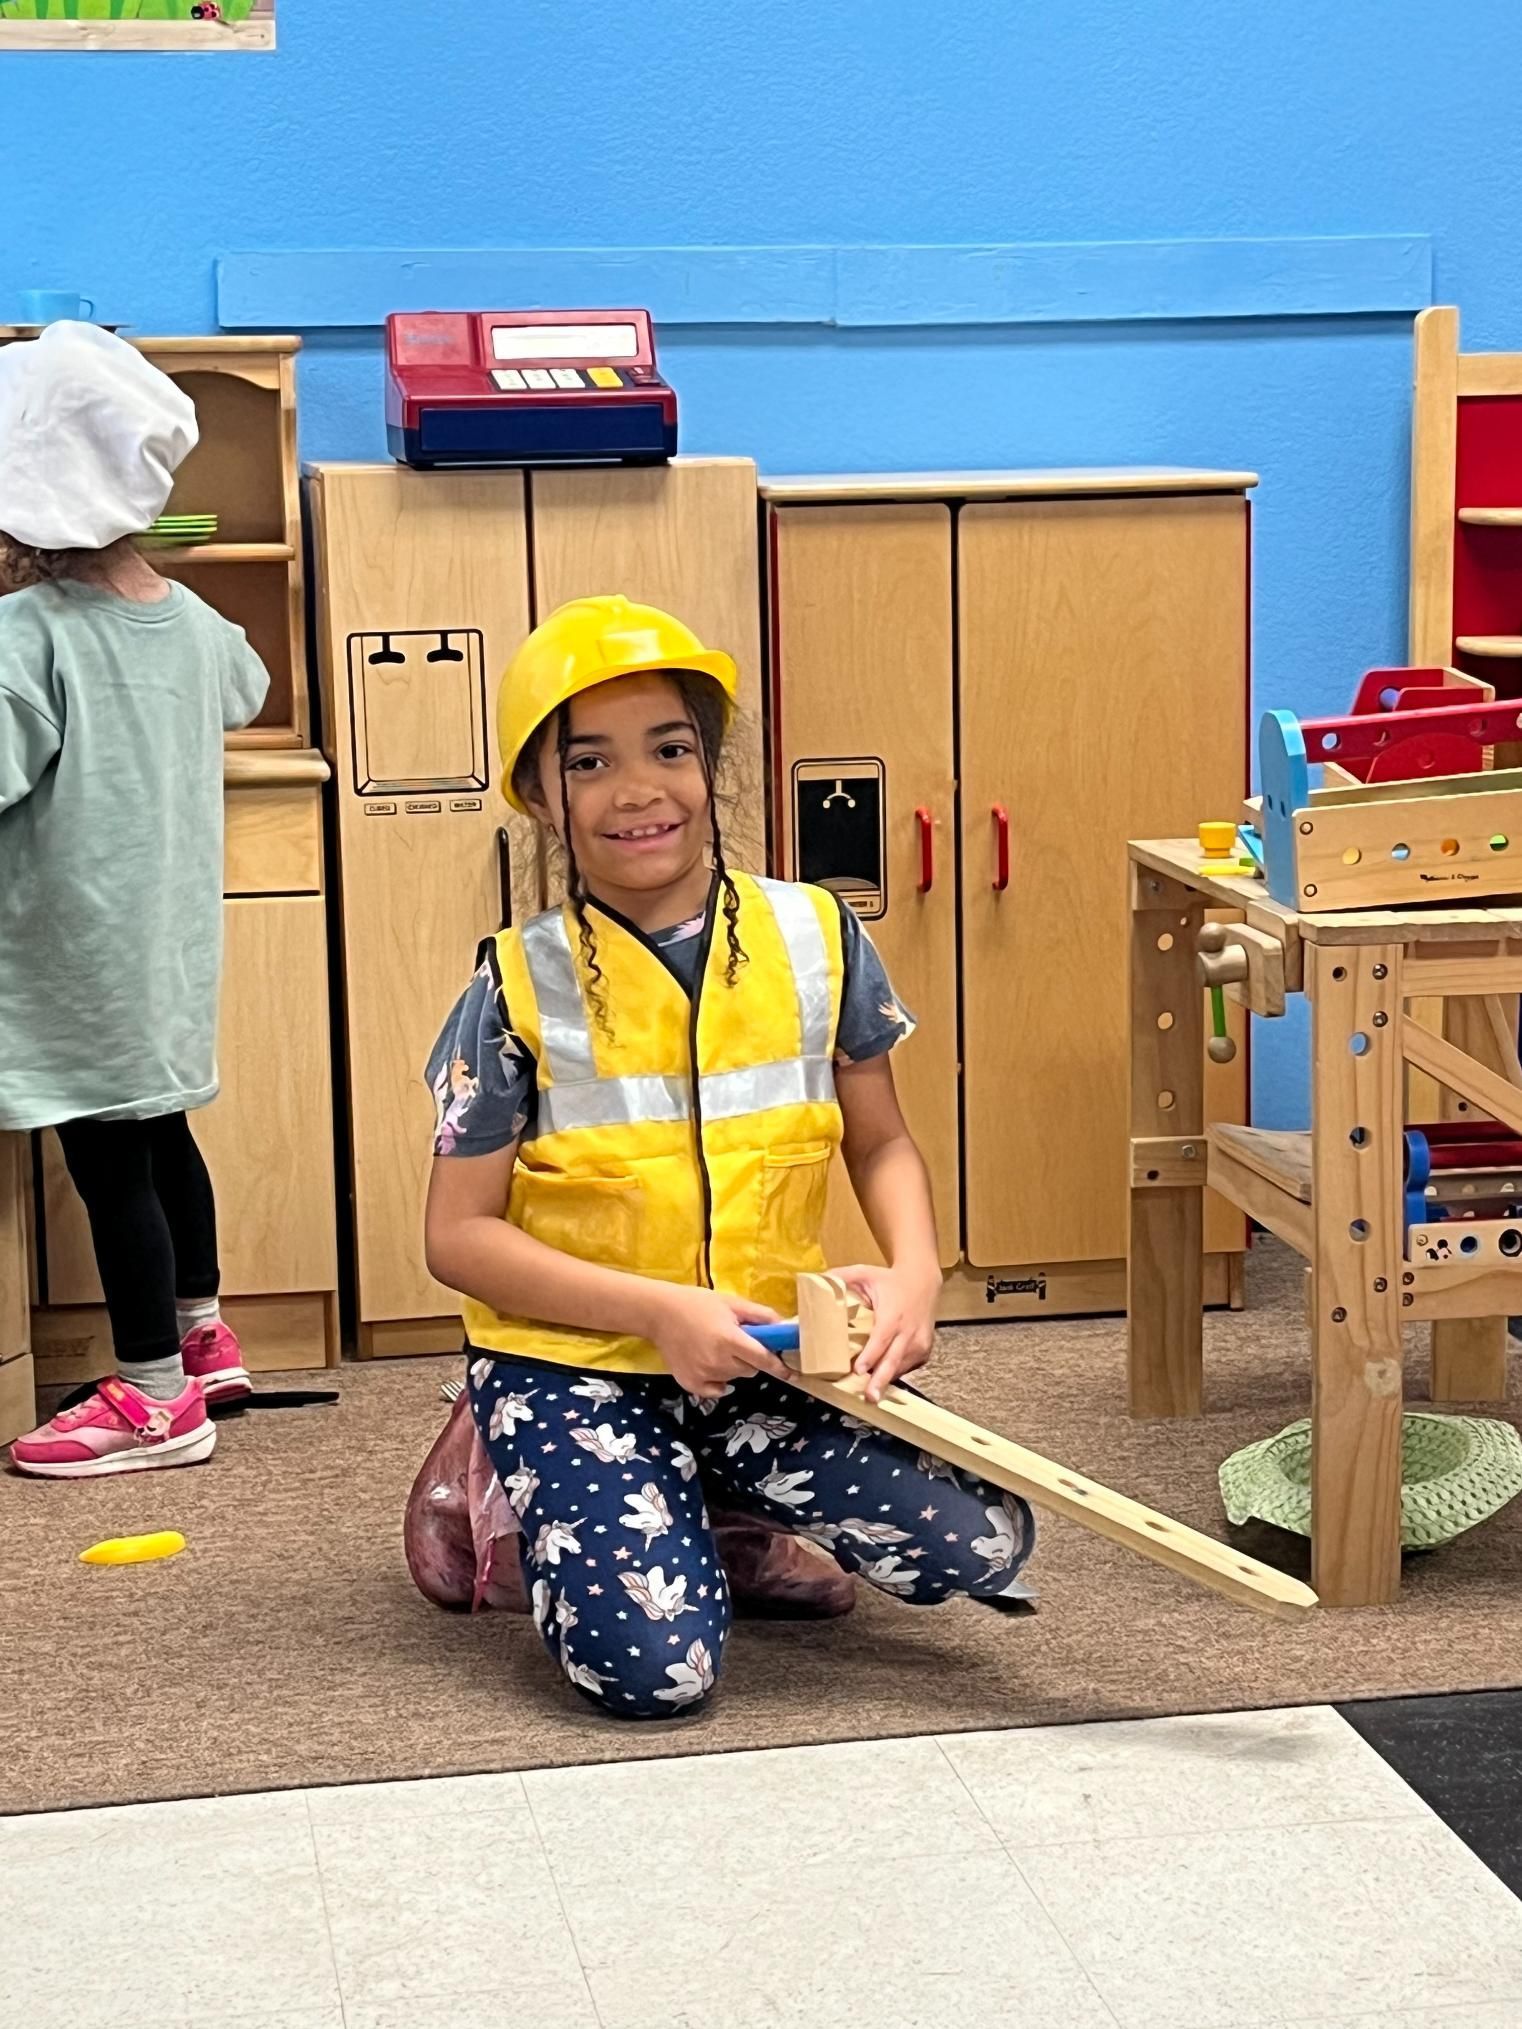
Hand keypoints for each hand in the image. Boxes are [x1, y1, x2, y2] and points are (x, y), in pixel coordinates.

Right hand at [645, 1285, 787, 1399]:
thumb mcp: (731, 1303)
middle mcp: (718, 1361)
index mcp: (729, 1340)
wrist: (659, 1313)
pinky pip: (716, 1390)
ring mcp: (703, 1375)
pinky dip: (719, 1382)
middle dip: (750, 1359)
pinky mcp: (690, 1384)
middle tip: (737, 1343)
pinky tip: (710, 1365)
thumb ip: (760, 1315)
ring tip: (717, 1348)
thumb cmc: (697, 1304)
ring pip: (734, 1378)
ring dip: (733, 1367)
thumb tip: (784, 1326)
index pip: (762, 1359)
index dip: (779, 1367)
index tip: (792, 1373)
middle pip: (750, 1370)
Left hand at [830, 1261, 940, 1402]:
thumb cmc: (889, 1279)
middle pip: (893, 1360)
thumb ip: (840, 1277)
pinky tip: (882, 1377)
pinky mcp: (925, 1350)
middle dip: (881, 1380)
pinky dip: (894, 1372)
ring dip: (884, 1379)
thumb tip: (814, 1283)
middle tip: (869, 1397)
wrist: (924, 1280)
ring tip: (871, 1394)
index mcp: (892, 1315)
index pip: (881, 1339)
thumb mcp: (864, 1273)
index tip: (859, 1370)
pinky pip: (907, 1366)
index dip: (871, 1355)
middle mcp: (908, 1332)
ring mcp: (920, 1343)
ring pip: (899, 1367)